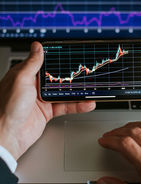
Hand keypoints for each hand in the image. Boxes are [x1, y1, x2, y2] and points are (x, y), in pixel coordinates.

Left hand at [0, 42, 95, 159]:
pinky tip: (85, 103)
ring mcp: (41, 99)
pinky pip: (65, 106)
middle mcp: (33, 86)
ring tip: (89, 90)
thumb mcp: (21, 80)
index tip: (70, 56)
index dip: (57, 59)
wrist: (8, 136)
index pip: (44, 63)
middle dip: (71, 77)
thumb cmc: (8, 108)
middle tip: (85, 74)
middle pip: (57, 78)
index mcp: (25, 75)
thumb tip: (37, 47)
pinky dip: (76, 106)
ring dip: (77, 93)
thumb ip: (32, 64)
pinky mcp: (47, 112)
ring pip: (63, 93)